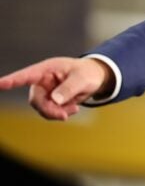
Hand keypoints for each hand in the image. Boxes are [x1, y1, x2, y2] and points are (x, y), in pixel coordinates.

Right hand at [0, 57, 114, 120]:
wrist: (95, 78)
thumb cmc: (88, 72)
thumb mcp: (82, 78)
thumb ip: (69, 88)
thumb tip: (54, 100)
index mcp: (47, 69)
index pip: (26, 76)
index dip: (12, 81)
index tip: (0, 84)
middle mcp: (42, 80)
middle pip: (35, 100)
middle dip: (49, 110)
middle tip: (65, 116)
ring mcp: (45, 91)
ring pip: (42, 108)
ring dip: (56, 113)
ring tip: (74, 109)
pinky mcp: (50, 100)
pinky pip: (50, 112)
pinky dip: (61, 113)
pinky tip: (73, 108)